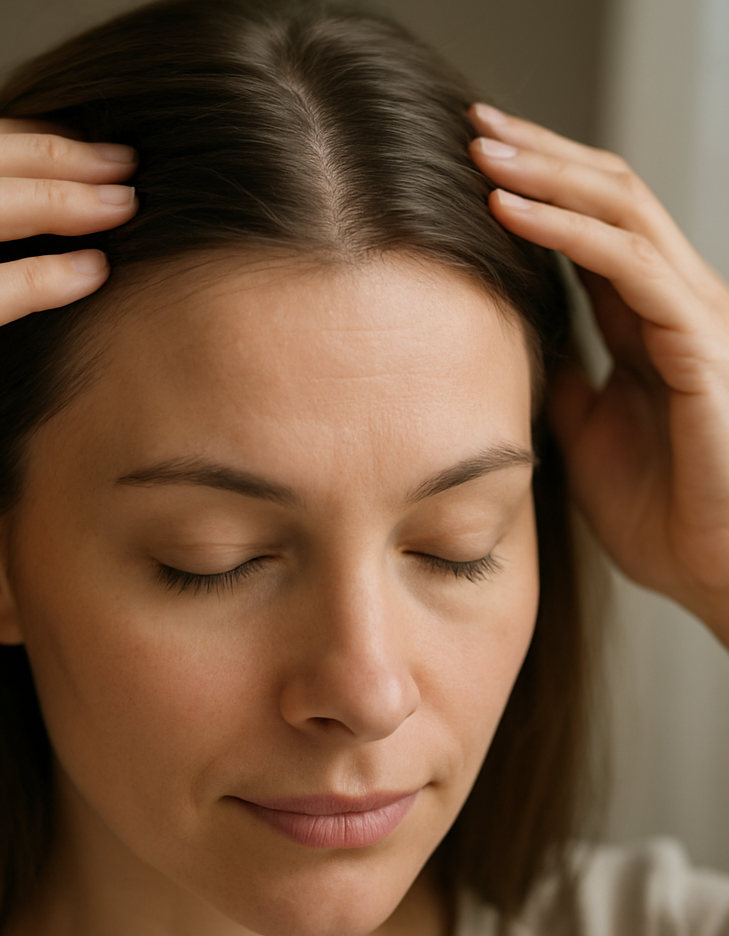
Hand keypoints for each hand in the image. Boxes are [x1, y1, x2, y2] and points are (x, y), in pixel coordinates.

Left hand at [468, 104, 728, 637]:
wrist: (720, 575)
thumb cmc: (663, 513)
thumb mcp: (584, 435)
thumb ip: (561, 378)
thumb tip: (516, 341)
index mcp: (644, 322)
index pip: (590, 227)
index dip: (534, 188)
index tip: (468, 163)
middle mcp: (673, 303)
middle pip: (608, 197)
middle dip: (539, 155)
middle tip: (472, 124)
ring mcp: (695, 316)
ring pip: (622, 210)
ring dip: (546, 173)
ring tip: (481, 146)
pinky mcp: (702, 342)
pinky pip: (630, 266)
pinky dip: (566, 231)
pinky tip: (510, 210)